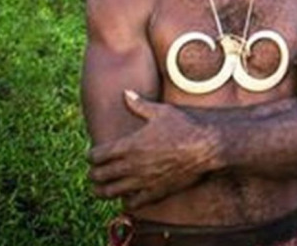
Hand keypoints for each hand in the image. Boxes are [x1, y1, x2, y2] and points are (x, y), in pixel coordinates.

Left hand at [87, 90, 218, 206]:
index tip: (92, 155)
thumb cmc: (183, 126)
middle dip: (93, 174)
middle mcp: (132, 165)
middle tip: (93, 173)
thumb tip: (126, 93)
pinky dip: (126, 201)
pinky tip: (127, 197)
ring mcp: (143, 181)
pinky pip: (134, 203)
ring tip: (99, 189)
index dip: (91, 156)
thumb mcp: (160, 111)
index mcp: (130, 145)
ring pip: (111, 192)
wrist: (205, 147)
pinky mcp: (156, 192)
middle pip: (100, 176)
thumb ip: (139, 104)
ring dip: (102, 191)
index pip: (97, 155)